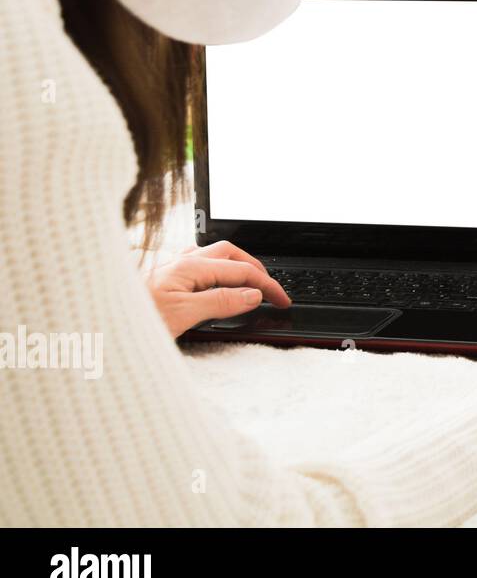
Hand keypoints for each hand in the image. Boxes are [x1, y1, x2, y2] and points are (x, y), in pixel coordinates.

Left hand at [146, 240, 291, 338]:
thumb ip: (221, 302)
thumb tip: (252, 294)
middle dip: (256, 268)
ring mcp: (171, 267)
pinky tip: (215, 280)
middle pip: (231, 254)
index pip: (241, 271)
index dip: (266, 285)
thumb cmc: (132, 320)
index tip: (282, 300)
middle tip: (272, 290)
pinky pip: (198, 263)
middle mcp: (180, 261)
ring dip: (237, 265)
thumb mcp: (183, 315)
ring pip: (214, 255)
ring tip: (251, 282)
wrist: (93, 324)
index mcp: (189, 267)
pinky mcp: (163, 277)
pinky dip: (217, 269)